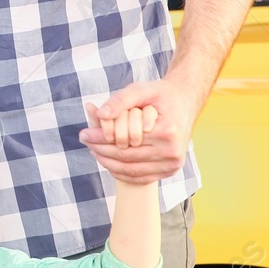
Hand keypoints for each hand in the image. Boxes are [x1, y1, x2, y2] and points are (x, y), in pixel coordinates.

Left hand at [79, 77, 198, 184]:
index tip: (83, 134)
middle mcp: (172, 151)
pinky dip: (122, 173)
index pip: (123, 141)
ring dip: (109, 163)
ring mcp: (173, 164)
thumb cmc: (160, 95)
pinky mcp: (171, 170)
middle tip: (85, 142)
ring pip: (131, 170)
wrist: (185, 102)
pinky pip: (141, 178)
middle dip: (101, 150)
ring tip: (93, 151)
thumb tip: (101, 113)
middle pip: (126, 158)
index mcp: (166, 131)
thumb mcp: (141, 89)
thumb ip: (120, 99)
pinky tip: (109, 163)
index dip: (100, 138)